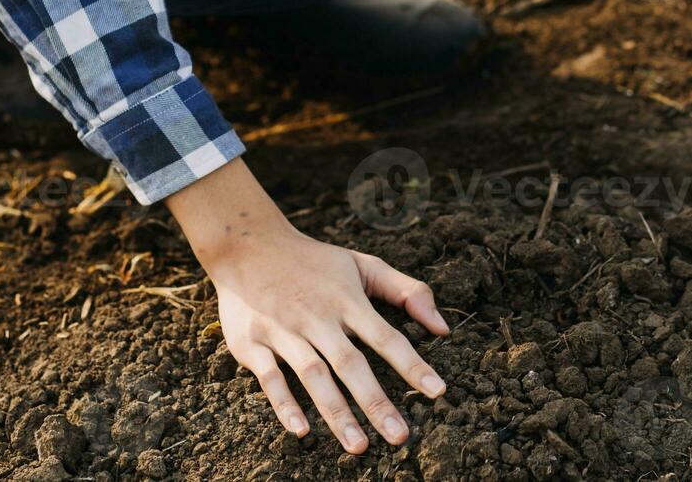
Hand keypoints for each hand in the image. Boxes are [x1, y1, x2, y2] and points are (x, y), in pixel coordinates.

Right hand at [166, 161, 448, 452]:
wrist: (247, 244)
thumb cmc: (314, 261)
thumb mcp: (363, 265)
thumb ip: (407, 291)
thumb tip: (444, 328)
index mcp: (346, 299)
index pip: (385, 336)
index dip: (412, 365)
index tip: (437, 393)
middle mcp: (317, 317)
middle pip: (350, 363)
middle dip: (376, 402)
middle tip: (401, 438)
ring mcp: (283, 330)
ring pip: (313, 375)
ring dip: (336, 412)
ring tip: (359, 447)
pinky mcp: (252, 342)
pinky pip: (270, 377)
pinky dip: (284, 403)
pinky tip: (302, 430)